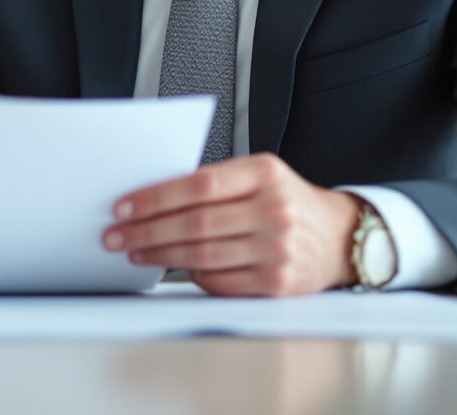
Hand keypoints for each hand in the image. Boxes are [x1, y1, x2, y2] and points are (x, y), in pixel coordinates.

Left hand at [100, 153, 361, 296]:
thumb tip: (152, 196)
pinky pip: (220, 281)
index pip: (199, 184)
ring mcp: (278, 249)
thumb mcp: (260, 175)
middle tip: (116, 234)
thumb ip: (216, 181)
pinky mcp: (276, 283)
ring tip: (135, 251)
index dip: (155, 197)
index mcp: (265, 173)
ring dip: (160, 254)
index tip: (124, 206)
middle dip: (147, 230)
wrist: (340, 237)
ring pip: (203, 254)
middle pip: (195, 222)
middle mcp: (275, 210)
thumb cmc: (288, 201)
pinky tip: (174, 266)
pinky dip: (191, 274)